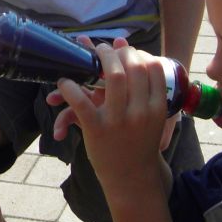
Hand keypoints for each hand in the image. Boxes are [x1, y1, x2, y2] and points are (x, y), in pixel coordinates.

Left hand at [51, 41, 169, 192]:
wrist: (133, 178)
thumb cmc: (141, 142)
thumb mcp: (151, 117)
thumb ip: (143, 86)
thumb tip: (122, 44)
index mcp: (158, 107)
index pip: (153, 68)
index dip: (139, 54)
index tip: (127, 52)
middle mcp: (142, 112)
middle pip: (133, 68)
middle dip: (119, 53)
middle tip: (106, 49)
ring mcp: (119, 120)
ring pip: (113, 77)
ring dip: (100, 60)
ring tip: (92, 56)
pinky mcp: (97, 129)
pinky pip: (80, 102)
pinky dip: (69, 88)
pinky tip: (64, 82)